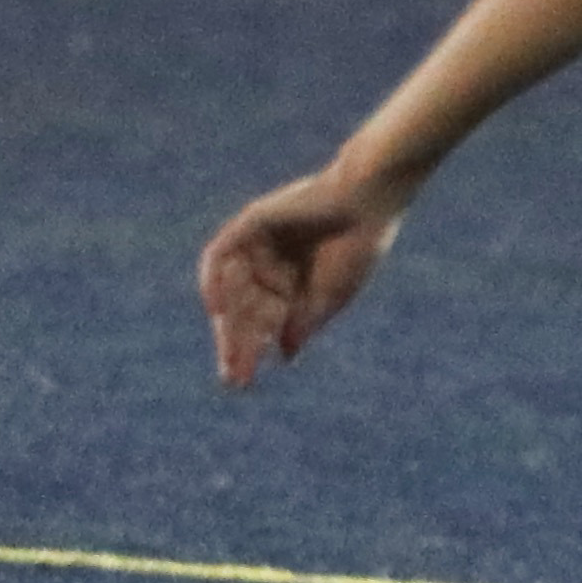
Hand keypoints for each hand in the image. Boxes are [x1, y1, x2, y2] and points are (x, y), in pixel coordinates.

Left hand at [201, 168, 408, 387]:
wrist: (367, 200)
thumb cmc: (359, 245)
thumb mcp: (331, 294)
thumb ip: (304, 322)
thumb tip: (284, 355)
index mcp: (292, 283)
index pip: (262, 323)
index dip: (251, 351)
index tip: (244, 382)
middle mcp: (269, 266)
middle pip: (243, 311)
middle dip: (237, 344)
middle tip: (233, 377)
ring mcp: (257, 246)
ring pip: (231, 289)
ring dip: (229, 322)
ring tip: (229, 352)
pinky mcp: (250, 224)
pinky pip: (220, 254)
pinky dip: (214, 279)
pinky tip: (216, 308)